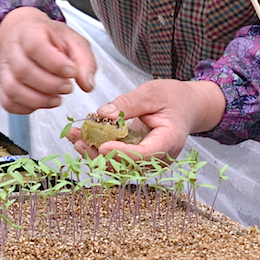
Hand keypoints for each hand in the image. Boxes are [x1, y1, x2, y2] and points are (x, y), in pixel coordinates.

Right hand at [0, 7, 96, 113]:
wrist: (27, 35)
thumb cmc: (51, 38)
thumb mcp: (73, 41)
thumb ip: (84, 61)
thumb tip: (87, 84)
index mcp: (30, 32)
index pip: (35, 47)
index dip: (55, 63)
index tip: (71, 72)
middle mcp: (12, 49)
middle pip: (23, 70)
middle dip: (50, 85)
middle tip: (67, 87)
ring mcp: (4, 68)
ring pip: (12, 89)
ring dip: (38, 100)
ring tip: (57, 99)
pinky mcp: (3, 85)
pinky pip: (8, 102)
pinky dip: (26, 108)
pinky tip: (43, 103)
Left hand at [67, 79, 225, 159]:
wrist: (185, 107)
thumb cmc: (174, 98)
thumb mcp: (152, 93)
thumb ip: (128, 104)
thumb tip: (104, 113)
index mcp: (168, 142)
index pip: (143, 155)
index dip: (121, 153)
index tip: (101, 146)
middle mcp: (159, 158)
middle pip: (126, 165)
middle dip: (99, 155)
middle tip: (77, 139)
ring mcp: (148, 162)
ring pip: (117, 166)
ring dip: (93, 154)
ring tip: (74, 137)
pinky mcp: (137, 159)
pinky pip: (115, 160)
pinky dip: (97, 150)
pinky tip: (81, 138)